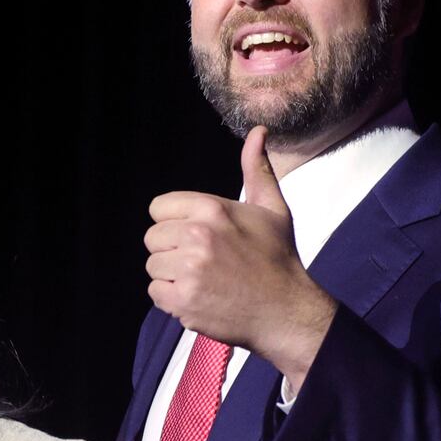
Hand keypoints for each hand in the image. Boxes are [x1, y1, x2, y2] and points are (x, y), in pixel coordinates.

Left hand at [144, 127, 334, 388]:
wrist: (287, 310)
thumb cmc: (278, 257)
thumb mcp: (272, 208)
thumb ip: (256, 169)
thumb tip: (259, 131)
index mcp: (212, 209)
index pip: (158, 208)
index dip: (174, 222)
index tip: (196, 236)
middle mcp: (198, 236)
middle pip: (152, 238)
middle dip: (172, 250)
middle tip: (203, 261)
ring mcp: (189, 270)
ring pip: (153, 266)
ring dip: (172, 276)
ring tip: (203, 279)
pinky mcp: (184, 300)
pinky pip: (155, 293)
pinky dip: (173, 299)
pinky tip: (200, 297)